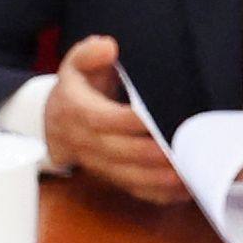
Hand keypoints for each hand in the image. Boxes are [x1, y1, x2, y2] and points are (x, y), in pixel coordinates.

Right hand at [41, 35, 186, 204]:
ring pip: (129, 177)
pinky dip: (160, 194)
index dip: (131, 121)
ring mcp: (100, 165)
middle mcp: (88, 143)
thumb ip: (89, 53)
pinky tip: (185, 190)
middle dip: (152, 154)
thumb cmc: (75, 90)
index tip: (156, 117)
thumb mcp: (74, 65)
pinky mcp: (112, 178)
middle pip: (121, 153)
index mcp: (79, 113)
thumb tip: (109, 47)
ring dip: (159, 179)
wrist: (53, 125)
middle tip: (183, 149)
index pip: (106, 119)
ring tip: (189, 174)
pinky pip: (135, 190)